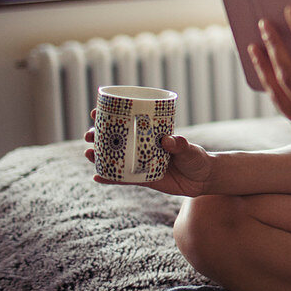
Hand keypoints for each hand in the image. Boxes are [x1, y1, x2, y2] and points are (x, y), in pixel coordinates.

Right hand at [84, 111, 213, 196]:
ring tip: (87, 153)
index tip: (95, 111)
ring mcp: (141, 163)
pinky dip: (110, 178)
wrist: (203, 180)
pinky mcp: (143, 179)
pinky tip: (96, 177)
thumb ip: (180, 145)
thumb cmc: (197, 158)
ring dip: (100, 156)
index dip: (111, 116)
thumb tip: (169, 140)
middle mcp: (143, 147)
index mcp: (151, 134)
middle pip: (116, 139)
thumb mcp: (190, 149)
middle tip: (88, 134)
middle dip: (99, 136)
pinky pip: (123, 179)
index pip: (129, 122)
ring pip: (116, 158)